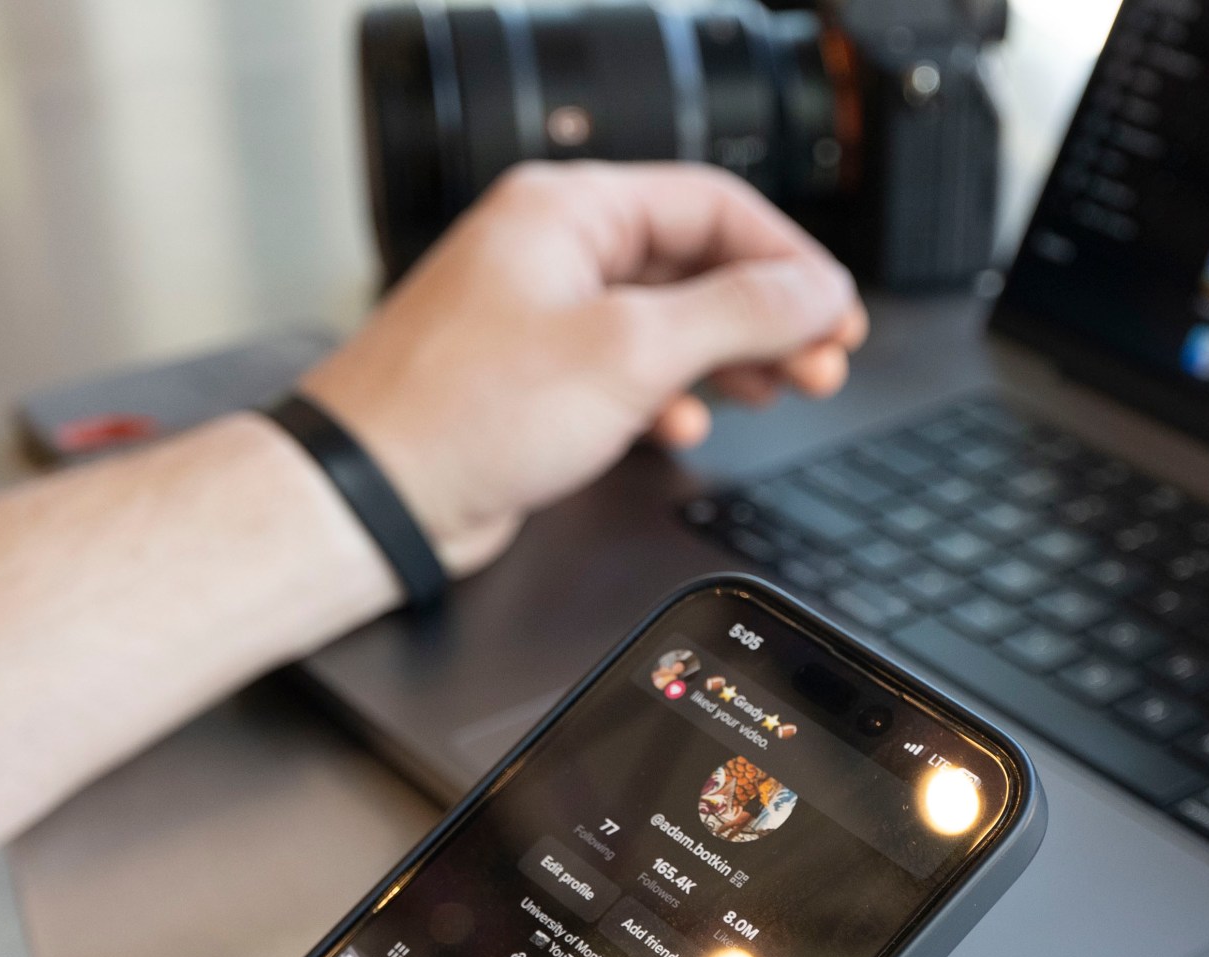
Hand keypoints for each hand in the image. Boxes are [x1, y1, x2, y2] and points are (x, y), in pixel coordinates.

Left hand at [299, 162, 867, 573]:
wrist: (374, 498)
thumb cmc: (460, 414)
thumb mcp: (630, 353)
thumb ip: (738, 313)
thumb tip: (814, 291)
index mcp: (568, 210)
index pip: (713, 206)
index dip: (789, 259)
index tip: (835, 311)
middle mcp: (553, 251)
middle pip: (697, 264)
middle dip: (768, 316)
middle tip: (821, 360)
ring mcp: (544, 314)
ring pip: (670, 321)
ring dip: (731, 359)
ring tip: (778, 391)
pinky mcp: (538, 377)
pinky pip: (631, 369)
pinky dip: (673, 395)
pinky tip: (687, 426)